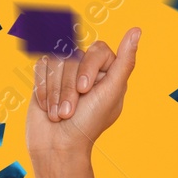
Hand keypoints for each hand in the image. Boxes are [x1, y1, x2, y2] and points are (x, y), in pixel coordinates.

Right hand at [26, 27, 140, 162]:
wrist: (57, 146)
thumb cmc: (88, 123)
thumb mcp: (112, 92)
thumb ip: (125, 61)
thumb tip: (137, 30)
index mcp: (109, 71)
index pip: (98, 49)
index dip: (88, 67)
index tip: (85, 90)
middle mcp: (88, 69)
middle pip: (74, 56)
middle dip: (69, 87)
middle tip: (70, 111)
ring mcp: (66, 72)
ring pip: (56, 61)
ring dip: (55, 93)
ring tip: (59, 114)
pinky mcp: (46, 77)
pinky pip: (41, 67)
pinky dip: (43, 90)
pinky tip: (47, 108)